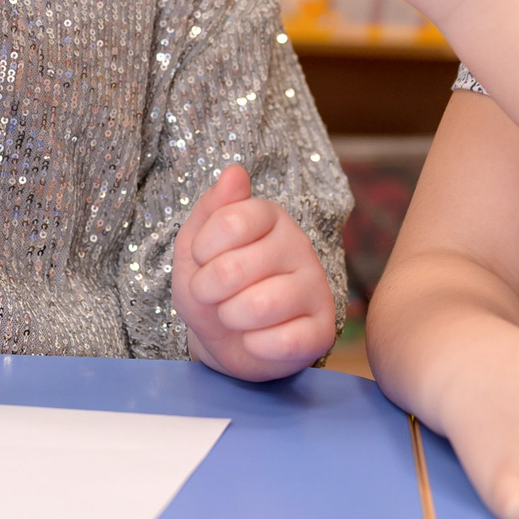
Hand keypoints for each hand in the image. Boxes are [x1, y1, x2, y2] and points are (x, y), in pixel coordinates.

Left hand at [172, 165, 337, 380]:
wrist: (228, 342)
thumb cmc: (213, 289)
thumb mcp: (195, 248)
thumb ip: (211, 209)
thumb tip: (234, 172)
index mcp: (269, 216)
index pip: (230, 221)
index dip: (203, 249)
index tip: (202, 259)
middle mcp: (298, 244)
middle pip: (234, 268)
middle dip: (208, 290)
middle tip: (213, 295)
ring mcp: (316, 286)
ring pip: (260, 305)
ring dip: (230, 318)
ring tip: (234, 316)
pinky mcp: (323, 329)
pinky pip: (283, 341)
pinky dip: (256, 345)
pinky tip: (257, 338)